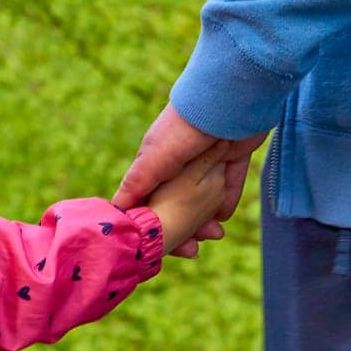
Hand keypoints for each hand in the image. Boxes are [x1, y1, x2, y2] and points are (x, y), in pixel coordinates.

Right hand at [115, 104, 266, 253]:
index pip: (148, 197)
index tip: (154, 246)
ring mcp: (208, 157)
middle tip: (192, 251)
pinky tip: (223, 218)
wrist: (230, 99)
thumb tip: (117, 208)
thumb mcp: (156, 157)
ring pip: (204, 196)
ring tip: (212, 237)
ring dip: (206, 219)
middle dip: (183, 227)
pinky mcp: (233, 153)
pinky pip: (228, 183)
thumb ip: (138, 182)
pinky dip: (225, 201)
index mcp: (157, 162)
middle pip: (178, 201)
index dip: (149, 222)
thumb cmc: (185, 128)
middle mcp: (180, 161)